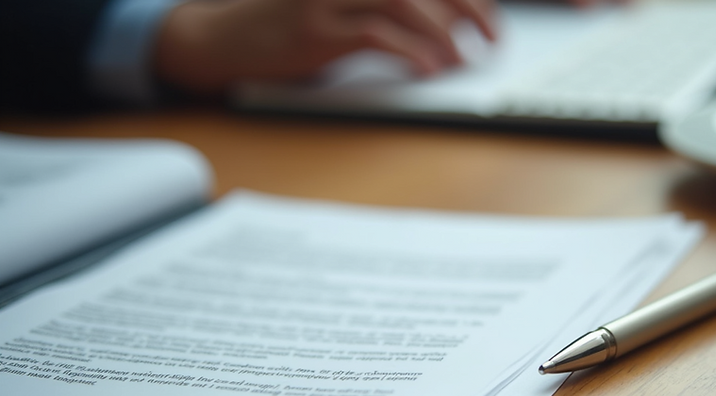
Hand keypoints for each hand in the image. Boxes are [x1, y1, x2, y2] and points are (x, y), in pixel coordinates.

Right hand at [154, 0, 496, 94]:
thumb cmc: (289, 27)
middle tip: (491, 37)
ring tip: (462, 58)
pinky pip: (372, 34)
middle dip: (465, 6)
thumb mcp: (340, 9)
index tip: (489, 16)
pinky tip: (427, 68)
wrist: (223, 38)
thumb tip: (445, 28)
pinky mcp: (314, 30)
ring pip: (401, 2)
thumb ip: (385, 12)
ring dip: (441, 31)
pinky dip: (407, 50)